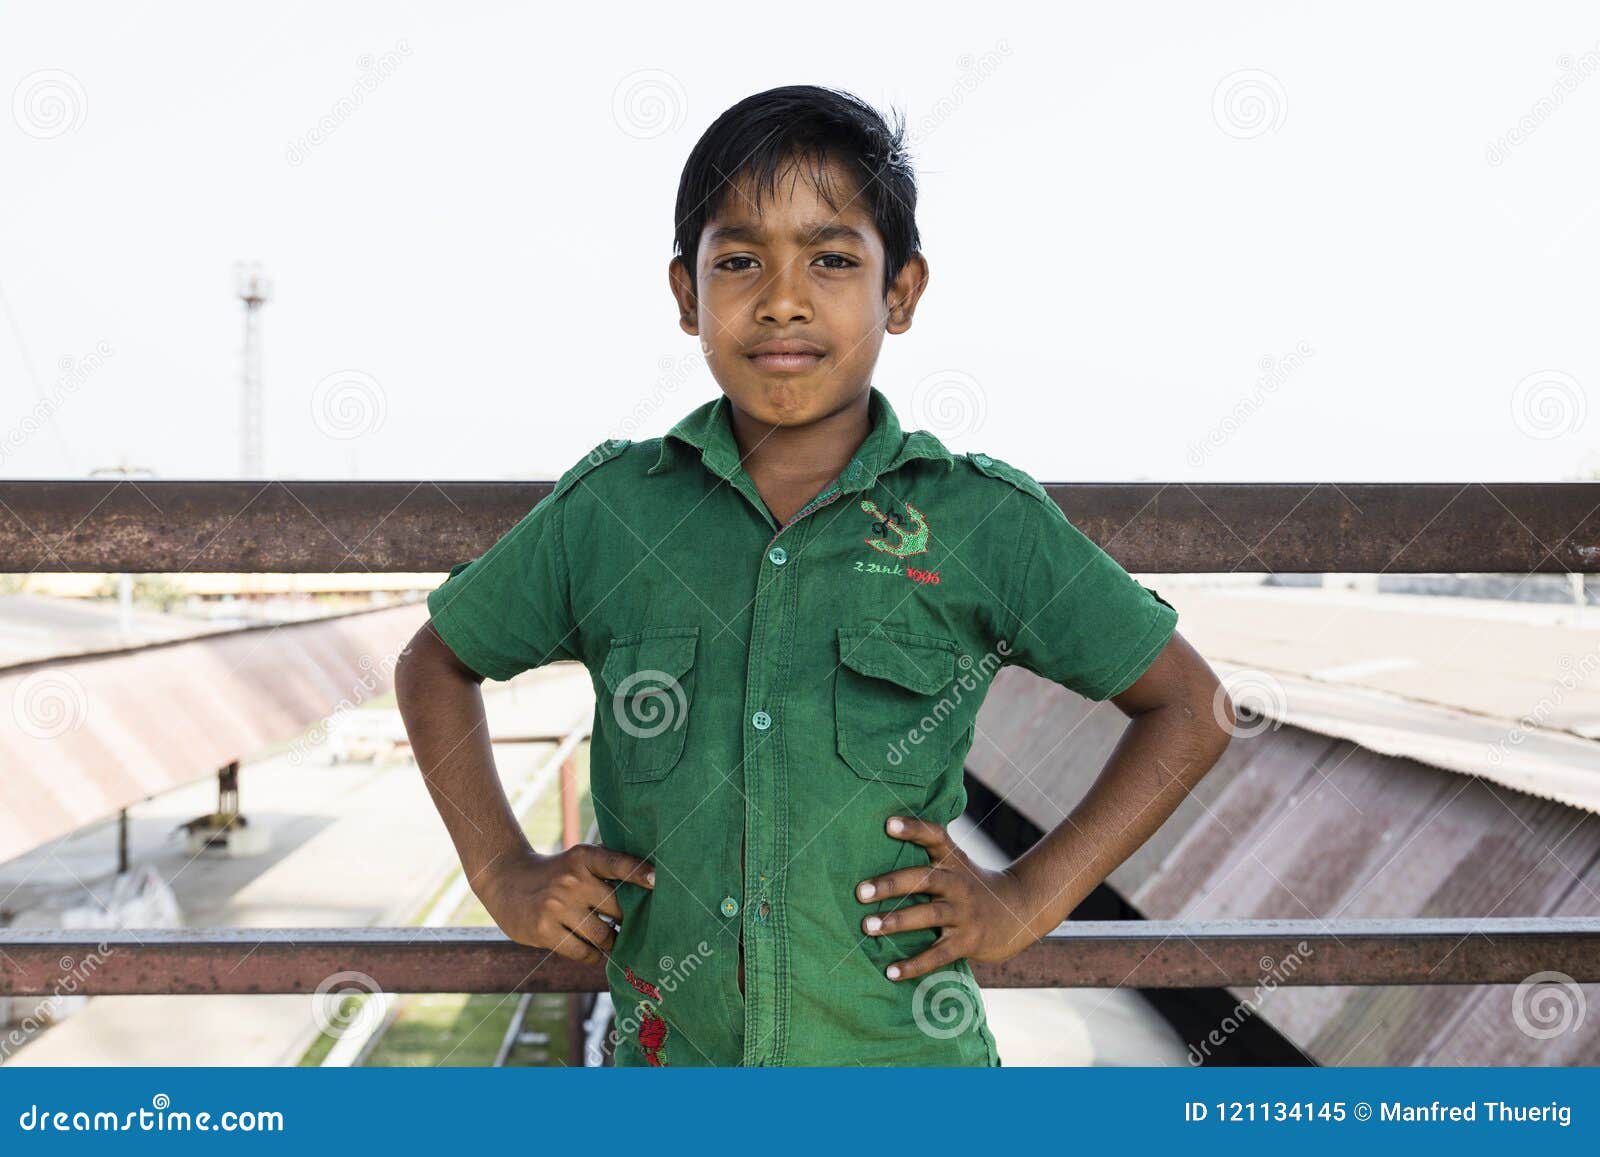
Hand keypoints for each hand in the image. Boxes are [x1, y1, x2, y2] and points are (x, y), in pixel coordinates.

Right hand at [475, 845, 654, 963]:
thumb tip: (648, 894)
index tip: (658, 880)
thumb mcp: (577, 861)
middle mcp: (571, 880)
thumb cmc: (556, 874)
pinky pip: (583, 951)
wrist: (506, 879)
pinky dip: (592, 954)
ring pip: (602, 935)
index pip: (616, 863)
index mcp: (583, 857)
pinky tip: (590, 947)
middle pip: (617, 910)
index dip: (639, 872)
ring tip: (607, 937)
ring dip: (609, 941)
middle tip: (625, 925)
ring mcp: (556, 906)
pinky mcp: (544, 930)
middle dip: (625, 921)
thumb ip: (606, 873)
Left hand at [855, 815, 1037, 981]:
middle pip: (925, 879)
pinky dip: (914, 965)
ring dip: (897, 921)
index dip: (913, 829)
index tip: (888, 824)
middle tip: (860, 892)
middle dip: (892, 884)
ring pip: (929, 915)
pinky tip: (890, 972)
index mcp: (953, 860)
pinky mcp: (968, 941)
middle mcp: (959, 883)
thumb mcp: (956, 864)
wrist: (1019, 911)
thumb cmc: (971, 886)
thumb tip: (879, 840)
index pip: (935, 837)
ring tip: (867, 926)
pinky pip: (938, 954)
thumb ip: (927, 857)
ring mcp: (965, 913)